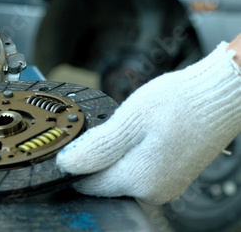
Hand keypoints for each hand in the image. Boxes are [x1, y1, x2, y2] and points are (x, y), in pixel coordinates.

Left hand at [56, 42, 240, 204]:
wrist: (220, 96)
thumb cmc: (179, 103)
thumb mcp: (128, 120)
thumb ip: (96, 148)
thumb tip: (67, 164)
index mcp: (139, 181)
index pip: (89, 184)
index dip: (74, 164)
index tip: (70, 142)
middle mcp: (153, 191)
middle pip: (105, 181)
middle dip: (96, 158)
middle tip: (102, 127)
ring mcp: (165, 186)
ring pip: (122, 175)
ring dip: (113, 155)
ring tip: (124, 127)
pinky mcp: (173, 177)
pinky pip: (140, 170)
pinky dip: (131, 154)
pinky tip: (137, 133)